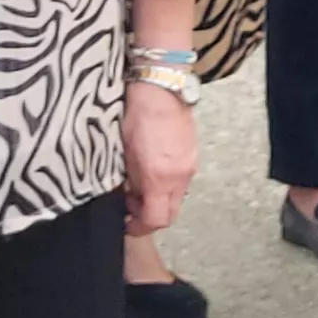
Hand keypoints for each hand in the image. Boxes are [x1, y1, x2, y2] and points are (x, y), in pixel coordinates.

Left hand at [122, 80, 199, 237]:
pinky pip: (182, 182)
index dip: (139, 227)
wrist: (162, 90)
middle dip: (151, 217)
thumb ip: (131, 182)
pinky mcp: (193, 156)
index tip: (127, 223)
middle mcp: (180, 177)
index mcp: (159, 178)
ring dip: (159, 200)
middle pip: (170, 214)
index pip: (156, 220)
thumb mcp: (125, 154)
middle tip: (132, 208)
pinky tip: (154, 171)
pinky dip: (168, 185)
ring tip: (141, 186)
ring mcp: (190, 166)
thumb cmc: (138, 115)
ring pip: (176, 198)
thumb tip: (130, 198)